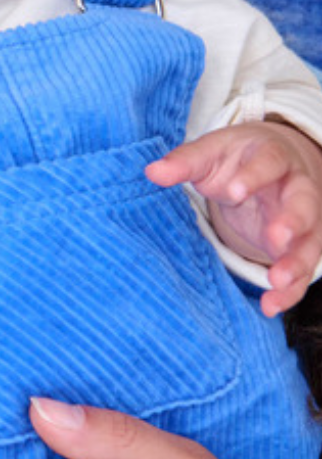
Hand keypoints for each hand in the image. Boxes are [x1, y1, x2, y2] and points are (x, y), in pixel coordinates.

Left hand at [146, 120, 321, 314]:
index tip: (234, 192)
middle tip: (275, 238)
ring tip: (276, 281)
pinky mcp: (301, 245)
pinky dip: (290, 290)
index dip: (254, 177)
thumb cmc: (235, 158)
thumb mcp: (209, 153)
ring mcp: (303, 218)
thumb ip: (184, 162)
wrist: (270, 164)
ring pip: (310, 241)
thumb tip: (152, 172)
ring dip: (296, 262)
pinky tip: (271, 305)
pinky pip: (302, 268)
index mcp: (272, 155)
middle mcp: (297, 187)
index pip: (269, 162)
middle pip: (304, 203)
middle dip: (292, 221)